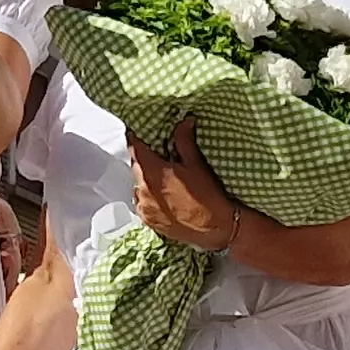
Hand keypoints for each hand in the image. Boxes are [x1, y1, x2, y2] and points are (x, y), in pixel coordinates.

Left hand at [131, 117, 239, 248]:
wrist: (214, 228)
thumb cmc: (207, 195)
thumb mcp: (196, 164)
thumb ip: (184, 140)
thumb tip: (184, 121)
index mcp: (152, 171)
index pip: (135, 148)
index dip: (136, 137)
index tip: (138, 132)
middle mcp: (142, 189)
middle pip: (137, 167)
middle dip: (146, 160)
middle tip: (161, 157)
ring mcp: (143, 207)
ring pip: (139, 185)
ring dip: (147, 180)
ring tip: (165, 181)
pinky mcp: (147, 220)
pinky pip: (142, 202)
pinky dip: (149, 197)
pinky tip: (165, 197)